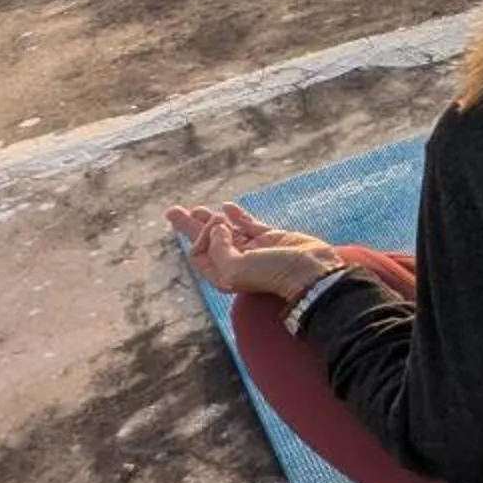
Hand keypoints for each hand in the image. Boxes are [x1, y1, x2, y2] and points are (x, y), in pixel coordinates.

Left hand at [166, 202, 345, 302]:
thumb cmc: (274, 274)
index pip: (199, 253)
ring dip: (210, 218)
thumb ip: (218, 249)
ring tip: (194, 208)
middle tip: (172, 211)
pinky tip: (227, 207)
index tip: (216, 227)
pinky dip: (237, 214)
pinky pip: (248, 224)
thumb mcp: (236, 269)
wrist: (310, 271)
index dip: (201, 236)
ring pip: (226, 230)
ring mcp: (253, 248)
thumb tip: (217, 228)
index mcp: (224, 275)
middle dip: (189, 226)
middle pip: (206, 241)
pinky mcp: (270, 237)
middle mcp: (236, 262)